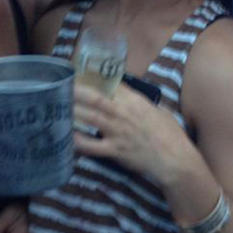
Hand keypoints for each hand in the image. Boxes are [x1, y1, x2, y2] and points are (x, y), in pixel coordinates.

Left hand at [73, 83, 196, 185]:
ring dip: (73, 111)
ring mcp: (118, 132)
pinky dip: (78, 142)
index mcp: (136, 102)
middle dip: (77, 91)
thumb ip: (142, 104)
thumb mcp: (159, 112)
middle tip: (61, 85)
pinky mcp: (115, 151)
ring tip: (57, 106)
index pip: (113, 84)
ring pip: (90, 118)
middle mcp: (124, 114)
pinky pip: (92, 146)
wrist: (175, 160)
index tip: (83, 73)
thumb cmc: (171, 135)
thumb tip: (130, 99)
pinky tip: (65, 137)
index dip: (96, 77)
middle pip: (96, 99)